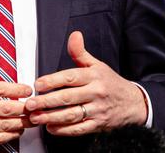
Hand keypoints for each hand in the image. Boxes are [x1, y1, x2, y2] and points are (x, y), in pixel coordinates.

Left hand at [25, 31, 147, 135]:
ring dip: (52, 117)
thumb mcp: (97, 65)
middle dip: (47, 101)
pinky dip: (64, 130)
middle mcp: (95, 93)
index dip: (52, 81)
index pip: (70, 77)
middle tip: (31, 104)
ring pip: (72, 114)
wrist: (133, 103)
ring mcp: (97, 110)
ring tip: (36, 117)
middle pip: (68, 97)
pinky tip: (51, 127)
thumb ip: (80, 52)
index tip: (38, 84)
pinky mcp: (98, 125)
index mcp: (93, 76)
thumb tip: (74, 35)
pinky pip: (80, 129)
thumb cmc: (111, 83)